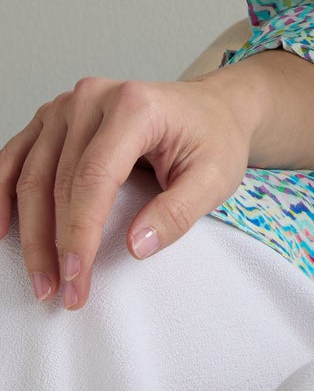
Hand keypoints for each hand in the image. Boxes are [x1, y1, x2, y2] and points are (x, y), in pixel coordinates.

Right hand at [0, 73, 257, 309]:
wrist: (213, 109)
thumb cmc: (214, 139)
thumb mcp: (215, 178)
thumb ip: (178, 212)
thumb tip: (135, 247)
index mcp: (134, 106)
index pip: (94, 178)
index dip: (80, 233)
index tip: (77, 278)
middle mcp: (93, 98)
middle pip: (56, 180)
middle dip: (54, 244)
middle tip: (60, 292)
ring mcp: (67, 105)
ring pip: (30, 174)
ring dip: (28, 231)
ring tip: (41, 278)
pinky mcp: (53, 117)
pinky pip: (16, 156)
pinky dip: (2, 194)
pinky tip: (3, 229)